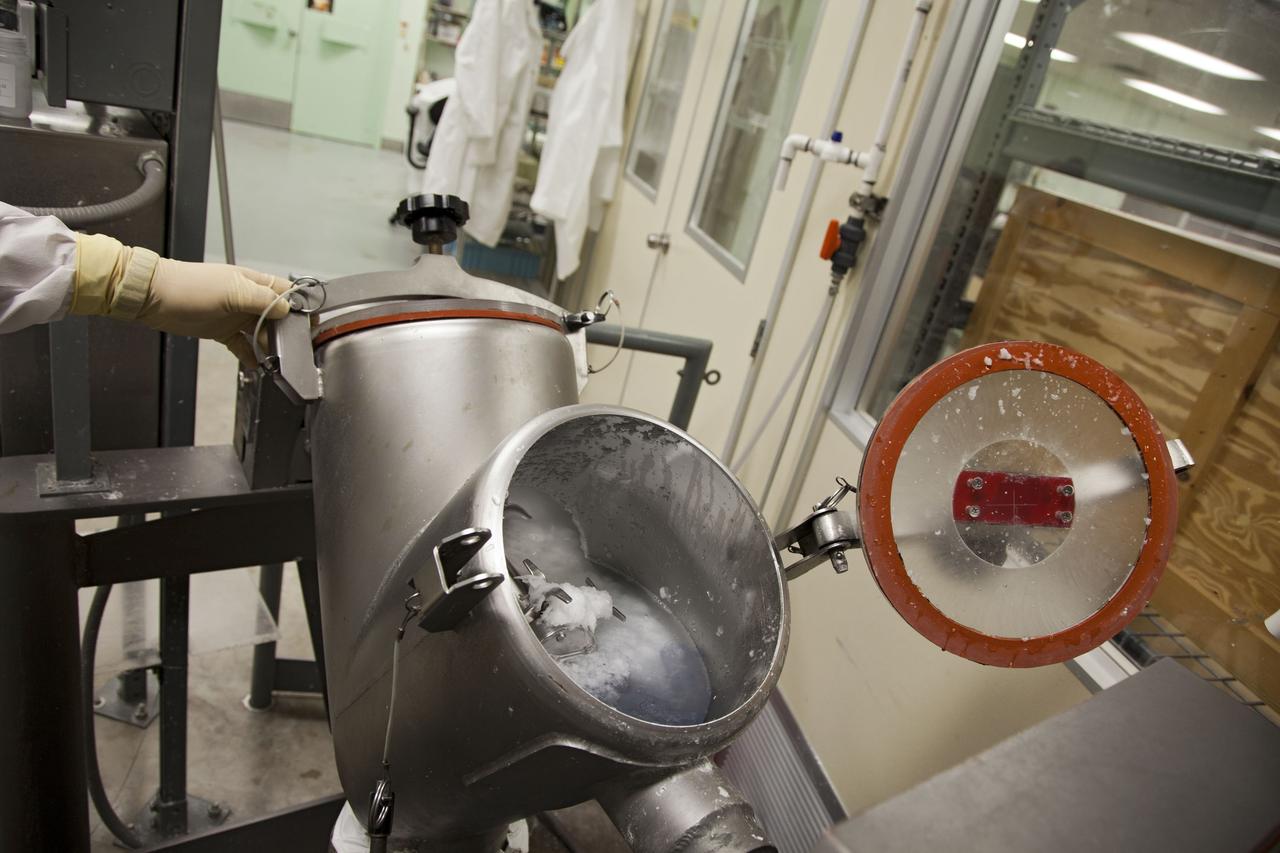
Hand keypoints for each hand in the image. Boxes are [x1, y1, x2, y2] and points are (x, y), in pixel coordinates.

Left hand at [72, 233, 291, 367]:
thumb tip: (288, 311)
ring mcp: (235, 315)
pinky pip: (243, 346)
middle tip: (297, 349)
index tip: (313, 324)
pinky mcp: (222, 331)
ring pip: (261, 333)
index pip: (287, 293)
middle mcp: (247, 298)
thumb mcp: (233, 291)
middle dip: (287, 332)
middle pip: (277, 316)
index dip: (301, 307)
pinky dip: (251, 356)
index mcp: (253, 283)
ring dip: (270, 347)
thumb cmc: (191, 287)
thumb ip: (264, 301)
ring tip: (278, 361)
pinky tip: (258, 366)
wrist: (154, 297)